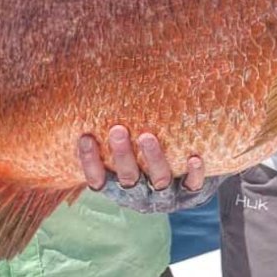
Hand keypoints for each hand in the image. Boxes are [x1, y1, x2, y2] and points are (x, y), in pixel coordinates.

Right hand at [78, 125, 204, 192]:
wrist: (187, 184)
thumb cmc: (145, 157)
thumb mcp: (126, 150)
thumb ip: (110, 128)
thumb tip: (83, 80)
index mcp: (119, 186)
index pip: (98, 180)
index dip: (89, 162)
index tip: (85, 137)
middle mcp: (141, 194)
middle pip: (128, 178)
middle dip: (122, 155)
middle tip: (117, 130)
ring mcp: (166, 195)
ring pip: (159, 180)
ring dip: (153, 158)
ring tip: (147, 136)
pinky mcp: (191, 193)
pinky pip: (193, 185)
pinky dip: (194, 173)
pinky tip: (194, 158)